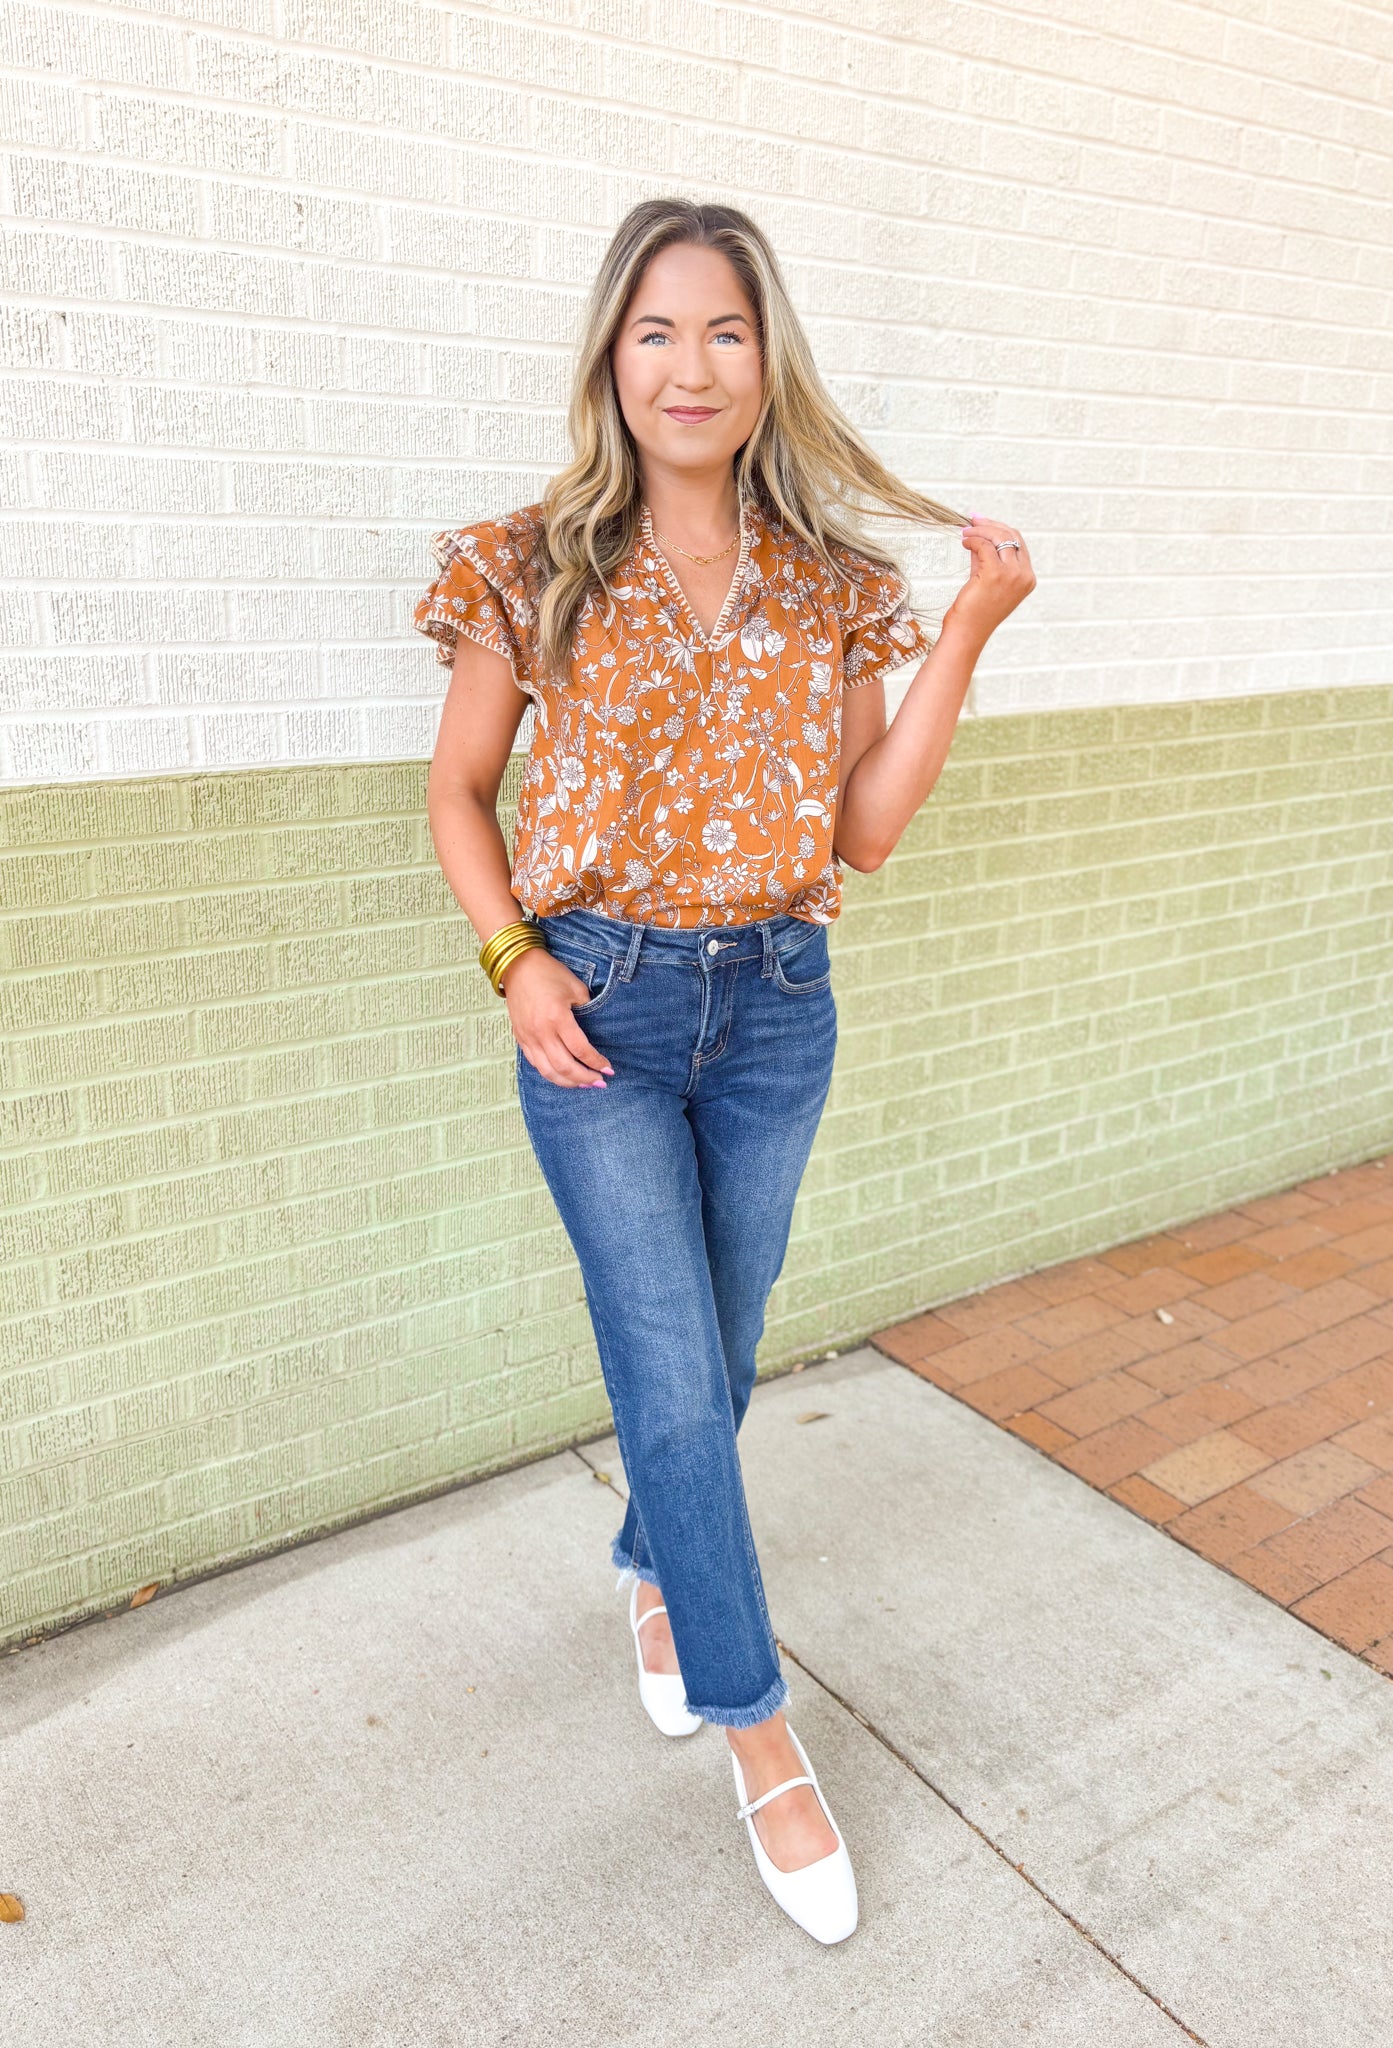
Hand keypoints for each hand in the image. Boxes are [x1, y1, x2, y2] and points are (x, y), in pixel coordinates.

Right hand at [503, 947, 613, 1088]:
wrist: (518, 965)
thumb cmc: (549, 973)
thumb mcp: (576, 987)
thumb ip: (587, 1010)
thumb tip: (595, 1030)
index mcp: (557, 1017)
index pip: (580, 1050)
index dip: (596, 1062)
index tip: (609, 1070)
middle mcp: (541, 1031)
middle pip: (564, 1066)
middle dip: (585, 1078)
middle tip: (600, 1083)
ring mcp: (528, 1037)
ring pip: (548, 1071)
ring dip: (568, 1082)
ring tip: (583, 1084)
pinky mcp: (520, 1038)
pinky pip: (535, 1064)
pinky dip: (551, 1074)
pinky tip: (563, 1076)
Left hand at [942, 512, 1035, 647]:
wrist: (967, 632)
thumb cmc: (975, 611)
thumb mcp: (987, 579)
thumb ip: (988, 557)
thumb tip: (979, 534)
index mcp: (1028, 578)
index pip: (1019, 543)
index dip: (1000, 529)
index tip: (982, 522)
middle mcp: (1024, 575)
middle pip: (1011, 536)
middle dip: (990, 525)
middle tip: (972, 521)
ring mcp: (1012, 574)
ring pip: (999, 537)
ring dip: (980, 531)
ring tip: (965, 533)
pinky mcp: (995, 573)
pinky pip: (984, 545)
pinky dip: (973, 540)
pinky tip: (965, 543)